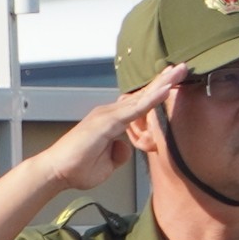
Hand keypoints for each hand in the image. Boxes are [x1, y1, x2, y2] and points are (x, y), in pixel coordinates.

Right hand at [26, 68, 179, 194]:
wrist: (55, 172)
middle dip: (163, 80)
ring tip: (179, 71)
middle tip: (183, 67)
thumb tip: (125, 146)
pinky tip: (165, 90)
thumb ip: (119, 152)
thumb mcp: (108, 164)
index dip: (157, 92)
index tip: (174, 81)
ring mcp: (107, 115)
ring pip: (140, 97)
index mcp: (111, 121)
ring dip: (161, 84)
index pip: (139, 104)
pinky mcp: (106, 121)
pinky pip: (134, 109)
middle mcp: (109, 113)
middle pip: (141, 95)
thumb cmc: (76, 168)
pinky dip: (151, 99)